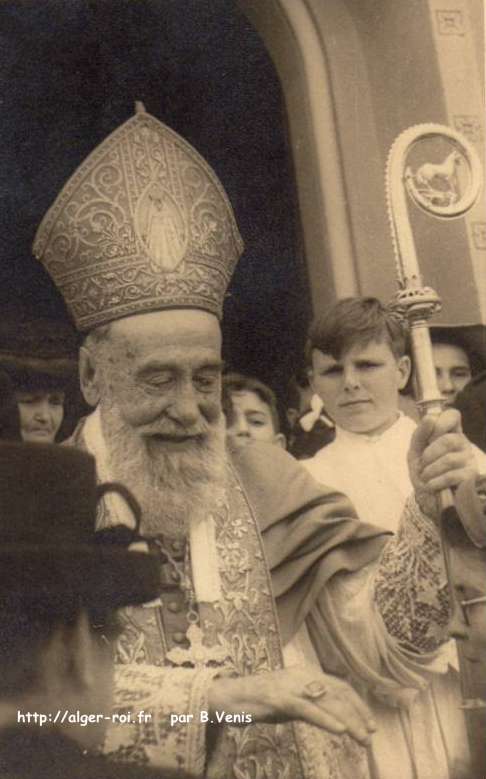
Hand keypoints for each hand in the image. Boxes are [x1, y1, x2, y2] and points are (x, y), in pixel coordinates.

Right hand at [207, 667, 375, 744]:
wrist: (228, 696)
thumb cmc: (258, 701)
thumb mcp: (289, 701)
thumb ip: (309, 704)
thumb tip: (332, 715)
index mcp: (305, 673)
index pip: (339, 686)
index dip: (357, 704)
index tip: (370, 723)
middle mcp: (301, 675)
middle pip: (339, 692)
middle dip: (358, 714)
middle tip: (371, 734)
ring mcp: (291, 686)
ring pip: (328, 701)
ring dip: (349, 721)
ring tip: (363, 738)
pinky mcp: (279, 698)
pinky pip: (309, 710)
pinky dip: (328, 720)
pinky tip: (340, 731)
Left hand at [408, 409, 476, 516]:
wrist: (427, 497)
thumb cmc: (423, 471)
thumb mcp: (415, 451)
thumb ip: (420, 435)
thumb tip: (430, 418)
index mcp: (449, 432)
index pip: (453, 415)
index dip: (440, 423)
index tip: (428, 438)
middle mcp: (462, 443)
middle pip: (448, 440)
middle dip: (429, 454)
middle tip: (423, 464)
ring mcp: (469, 459)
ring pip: (449, 459)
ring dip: (430, 470)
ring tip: (425, 477)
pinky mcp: (470, 477)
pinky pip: (452, 476)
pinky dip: (436, 481)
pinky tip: (430, 485)